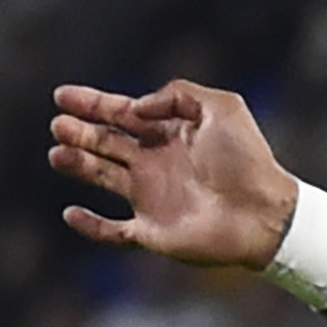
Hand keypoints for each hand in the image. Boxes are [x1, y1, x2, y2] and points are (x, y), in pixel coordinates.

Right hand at [48, 80, 296, 270]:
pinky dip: (90, 226)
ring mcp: (152, 198)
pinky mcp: (153, 232)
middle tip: (59, 125)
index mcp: (169, 135)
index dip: (91, 104)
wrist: (267, 213)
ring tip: (59, 153)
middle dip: (79, 132)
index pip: (120, 115)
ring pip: (102, 177)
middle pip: (105, 143)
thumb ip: (178, 94)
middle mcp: (156, 164)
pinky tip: (71, 212)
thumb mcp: (222, 107)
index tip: (63, 96)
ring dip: (77, 164)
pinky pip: (113, 232)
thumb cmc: (249, 160)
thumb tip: (137, 107)